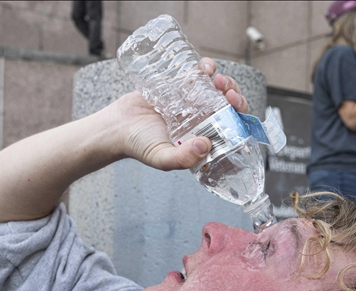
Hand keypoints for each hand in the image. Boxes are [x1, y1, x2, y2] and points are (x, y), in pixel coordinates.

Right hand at [112, 57, 250, 171]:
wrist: (117, 126)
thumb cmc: (139, 145)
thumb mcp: (161, 158)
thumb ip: (182, 158)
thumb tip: (205, 145)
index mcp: (203, 137)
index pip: (231, 127)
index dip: (239, 115)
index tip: (235, 105)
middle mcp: (201, 120)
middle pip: (228, 105)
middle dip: (233, 95)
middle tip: (226, 91)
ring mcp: (191, 102)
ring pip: (217, 89)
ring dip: (223, 81)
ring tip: (216, 79)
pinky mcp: (179, 87)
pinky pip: (198, 75)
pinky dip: (205, 68)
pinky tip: (205, 67)